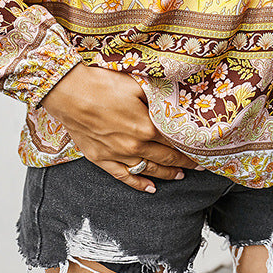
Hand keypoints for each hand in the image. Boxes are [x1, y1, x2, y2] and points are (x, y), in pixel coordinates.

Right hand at [40, 63, 204, 192]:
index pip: (174, 141)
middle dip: (184, 163)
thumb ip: (155, 94)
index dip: (190, 148)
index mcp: (146, 126)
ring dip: (166, 174)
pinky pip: (124, 177)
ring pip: (148, 170)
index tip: (203, 152)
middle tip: (199, 167)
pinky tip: (151, 188)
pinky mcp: (101, 159)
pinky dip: (139, 184)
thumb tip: (172, 98)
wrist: (70, 93)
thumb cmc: (102, 84)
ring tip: (180, 176)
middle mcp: (135, 145)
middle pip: (165, 158)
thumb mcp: (135, 83)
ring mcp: (117, 154)